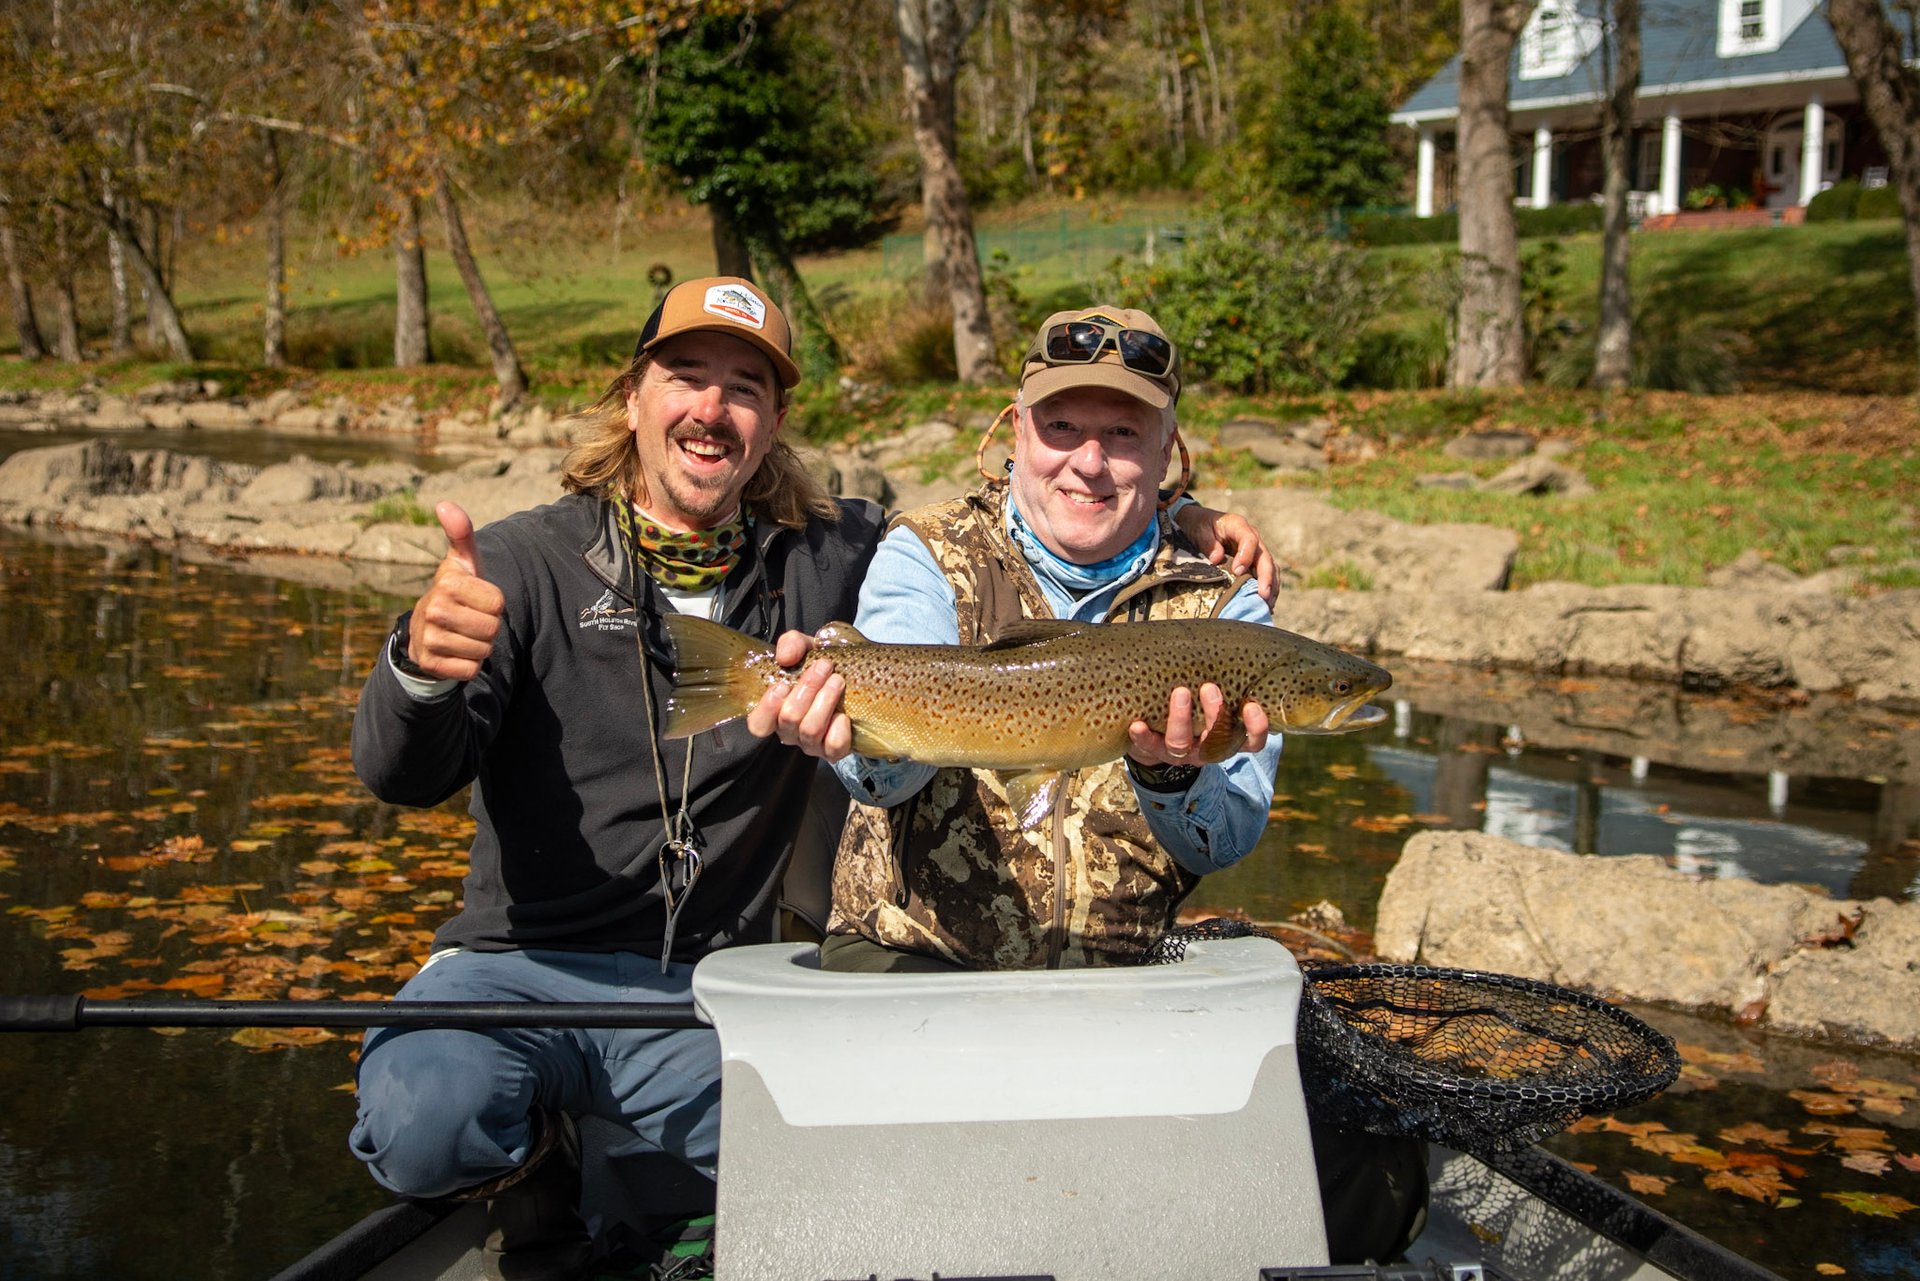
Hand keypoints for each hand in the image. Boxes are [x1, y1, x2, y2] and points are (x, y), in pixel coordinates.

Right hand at [404, 502, 504, 681]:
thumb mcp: (462, 563)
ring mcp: (429, 639)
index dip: (493, 603)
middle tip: (470, 619)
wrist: (424, 632)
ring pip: (484, 650)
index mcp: (447, 583)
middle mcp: (434, 610)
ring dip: (480, 646)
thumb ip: (461, 533)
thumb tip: (444, 504)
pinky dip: (469, 664)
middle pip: (493, 628)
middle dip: (488, 626)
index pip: (498, 602)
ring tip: (462, 634)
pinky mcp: (431, 664)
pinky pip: (471, 669)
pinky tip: (454, 652)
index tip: (475, 599)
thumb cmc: (456, 592)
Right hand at [744, 629, 853, 760]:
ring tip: (838, 680)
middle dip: (808, 689)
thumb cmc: (822, 665)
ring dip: (825, 701)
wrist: (857, 677)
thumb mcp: (807, 647)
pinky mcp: (833, 751)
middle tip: (825, 667)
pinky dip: (839, 729)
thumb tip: (786, 657)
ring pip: (810, 730)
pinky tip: (844, 714)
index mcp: (776, 711)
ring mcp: (811, 744)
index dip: (767, 708)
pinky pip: (833, 747)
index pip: (758, 724)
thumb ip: (792, 644)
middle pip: (789, 718)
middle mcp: (790, 731)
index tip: (783, 684)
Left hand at [1127, 684, 1270, 765]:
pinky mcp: (1155, 750)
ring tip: (1180, 692)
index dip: (1255, 727)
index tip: (1251, 706)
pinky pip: (1149, 746)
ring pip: (1181, 744)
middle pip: (1215, 741)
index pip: (1252, 741)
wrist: (1163, 730)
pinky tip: (1137, 724)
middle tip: (1209, 688)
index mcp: (1229, 737)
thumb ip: (1230, 677)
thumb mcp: (1220, 692)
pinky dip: (1143, 736)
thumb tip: (1239, 640)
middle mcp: (1207, 748)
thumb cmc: (1200, 701)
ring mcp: (1181, 752)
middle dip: (1214, 714)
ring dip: (1180, 719)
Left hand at [1175, 505, 1276, 603]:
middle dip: (1266, 577)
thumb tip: (1217, 558)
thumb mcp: (1199, 530)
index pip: (1249, 539)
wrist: (1200, 523)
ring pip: (1270, 567)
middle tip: (1263, 595)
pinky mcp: (1254, 562)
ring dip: (1271, 586)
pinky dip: (1268, 588)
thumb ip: (1207, 542)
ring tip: (1267, 605)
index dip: (1246, 556)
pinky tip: (1265, 604)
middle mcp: (1251, 537)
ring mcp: (1255, 550)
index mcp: (1238, 526)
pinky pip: (1266, 574)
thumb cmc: (1199, 525)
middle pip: (1265, 557)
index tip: (1237, 572)